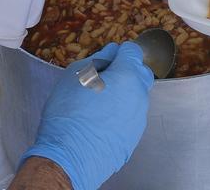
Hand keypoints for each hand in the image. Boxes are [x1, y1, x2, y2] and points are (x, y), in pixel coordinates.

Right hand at [20, 41, 152, 189]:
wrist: (70, 157)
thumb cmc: (68, 114)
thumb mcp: (74, 76)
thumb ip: (97, 59)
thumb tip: (110, 53)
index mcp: (127, 76)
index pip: (133, 51)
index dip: (118, 52)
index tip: (106, 59)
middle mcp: (140, 96)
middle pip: (141, 73)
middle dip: (126, 70)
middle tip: (102, 79)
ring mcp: (139, 118)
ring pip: (137, 96)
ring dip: (124, 92)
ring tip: (98, 102)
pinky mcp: (135, 136)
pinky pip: (132, 116)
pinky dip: (121, 112)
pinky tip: (101, 120)